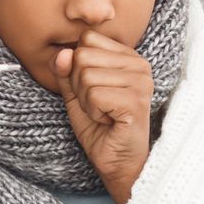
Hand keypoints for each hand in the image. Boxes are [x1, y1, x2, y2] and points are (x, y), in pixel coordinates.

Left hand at [55, 30, 153, 203]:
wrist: (118, 163)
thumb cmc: (100, 129)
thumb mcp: (76, 95)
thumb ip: (66, 71)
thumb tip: (62, 52)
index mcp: (128, 57)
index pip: (87, 40)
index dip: (78, 68)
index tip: (94, 91)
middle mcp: (139, 64)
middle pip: (83, 56)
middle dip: (80, 87)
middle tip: (99, 106)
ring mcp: (141, 81)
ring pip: (85, 76)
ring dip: (86, 102)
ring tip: (104, 115)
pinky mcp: (136, 101)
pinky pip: (93, 94)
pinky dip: (92, 112)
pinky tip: (108, 121)